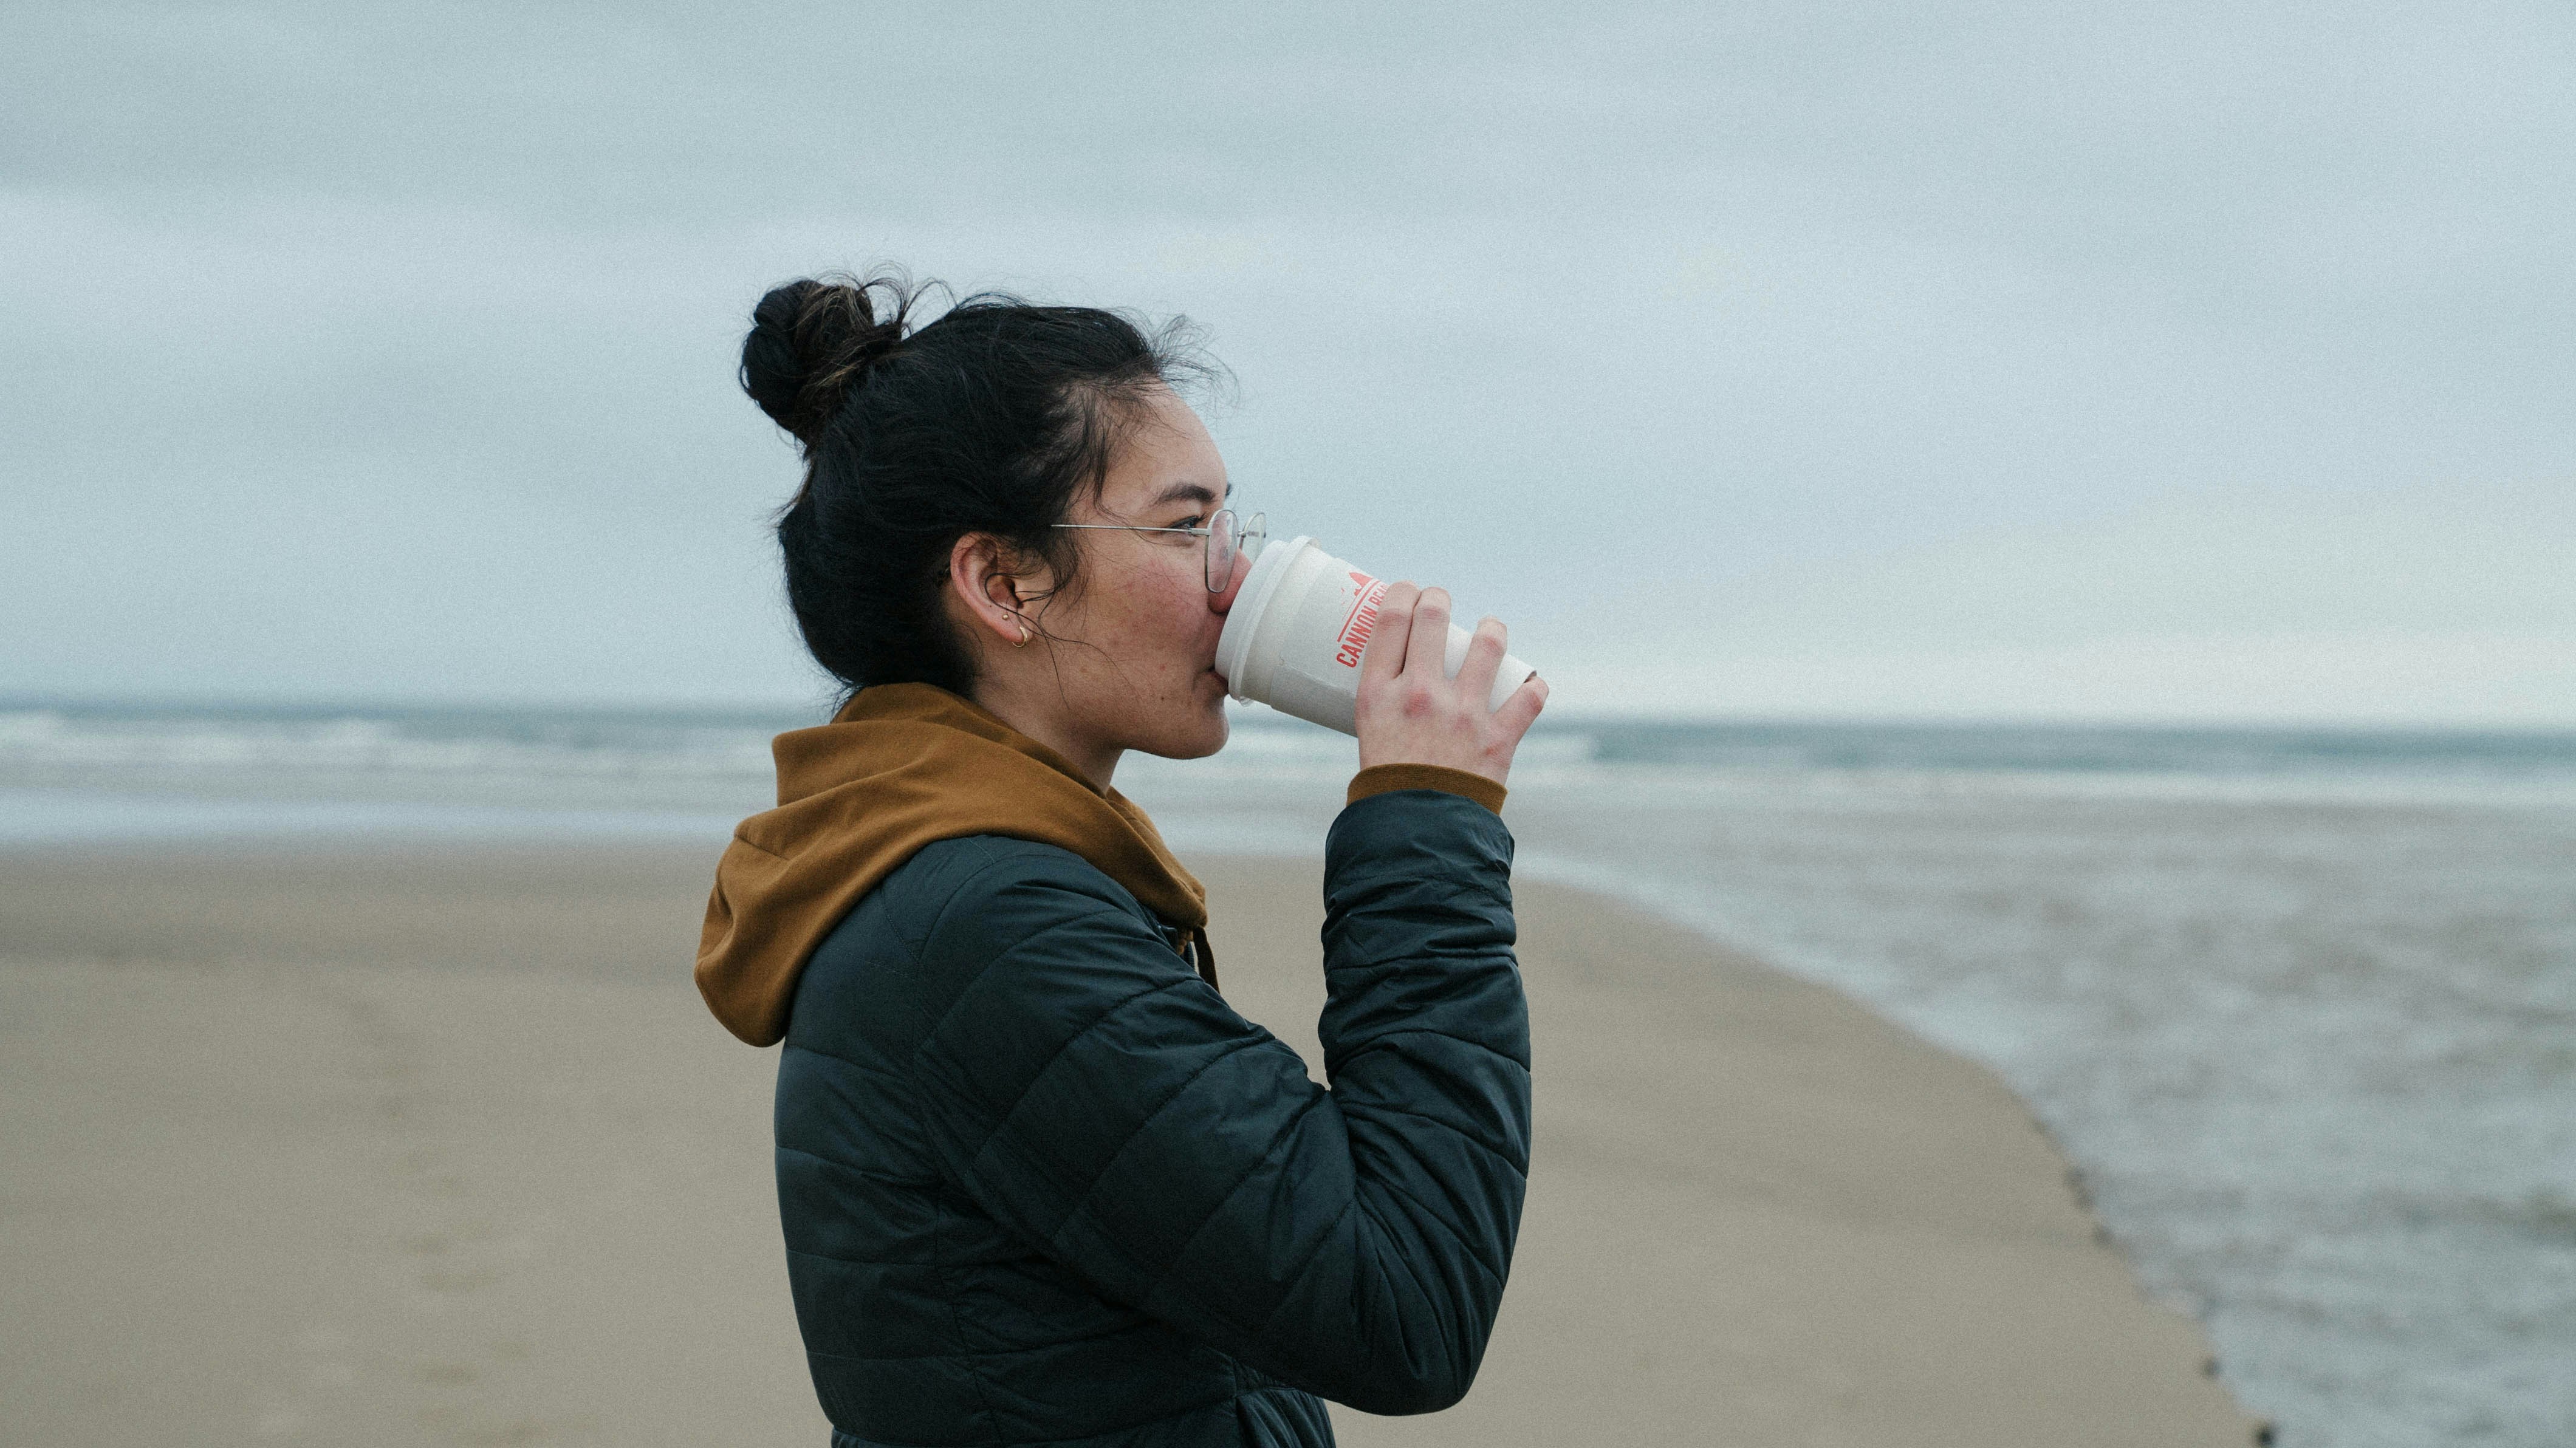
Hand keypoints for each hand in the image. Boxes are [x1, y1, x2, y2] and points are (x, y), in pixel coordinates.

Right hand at [1354, 583, 1547, 787]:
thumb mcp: (1367, 740)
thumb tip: (1398, 685)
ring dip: (1492, 630)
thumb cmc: (1386, 793)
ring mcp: (1462, 714)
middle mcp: (1420, 695)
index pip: (1390, 620)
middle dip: (1439, 598)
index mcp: (1378, 695)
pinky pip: (1530, 696)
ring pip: (1487, 644)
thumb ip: (1385, 708)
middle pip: (1432, 618)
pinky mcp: (1497, 738)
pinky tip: (1530, 685)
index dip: (1402, 593)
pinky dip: (1533, 688)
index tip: (1407, 591)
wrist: (1418, 838)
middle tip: (1440, 602)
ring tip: (1490, 630)